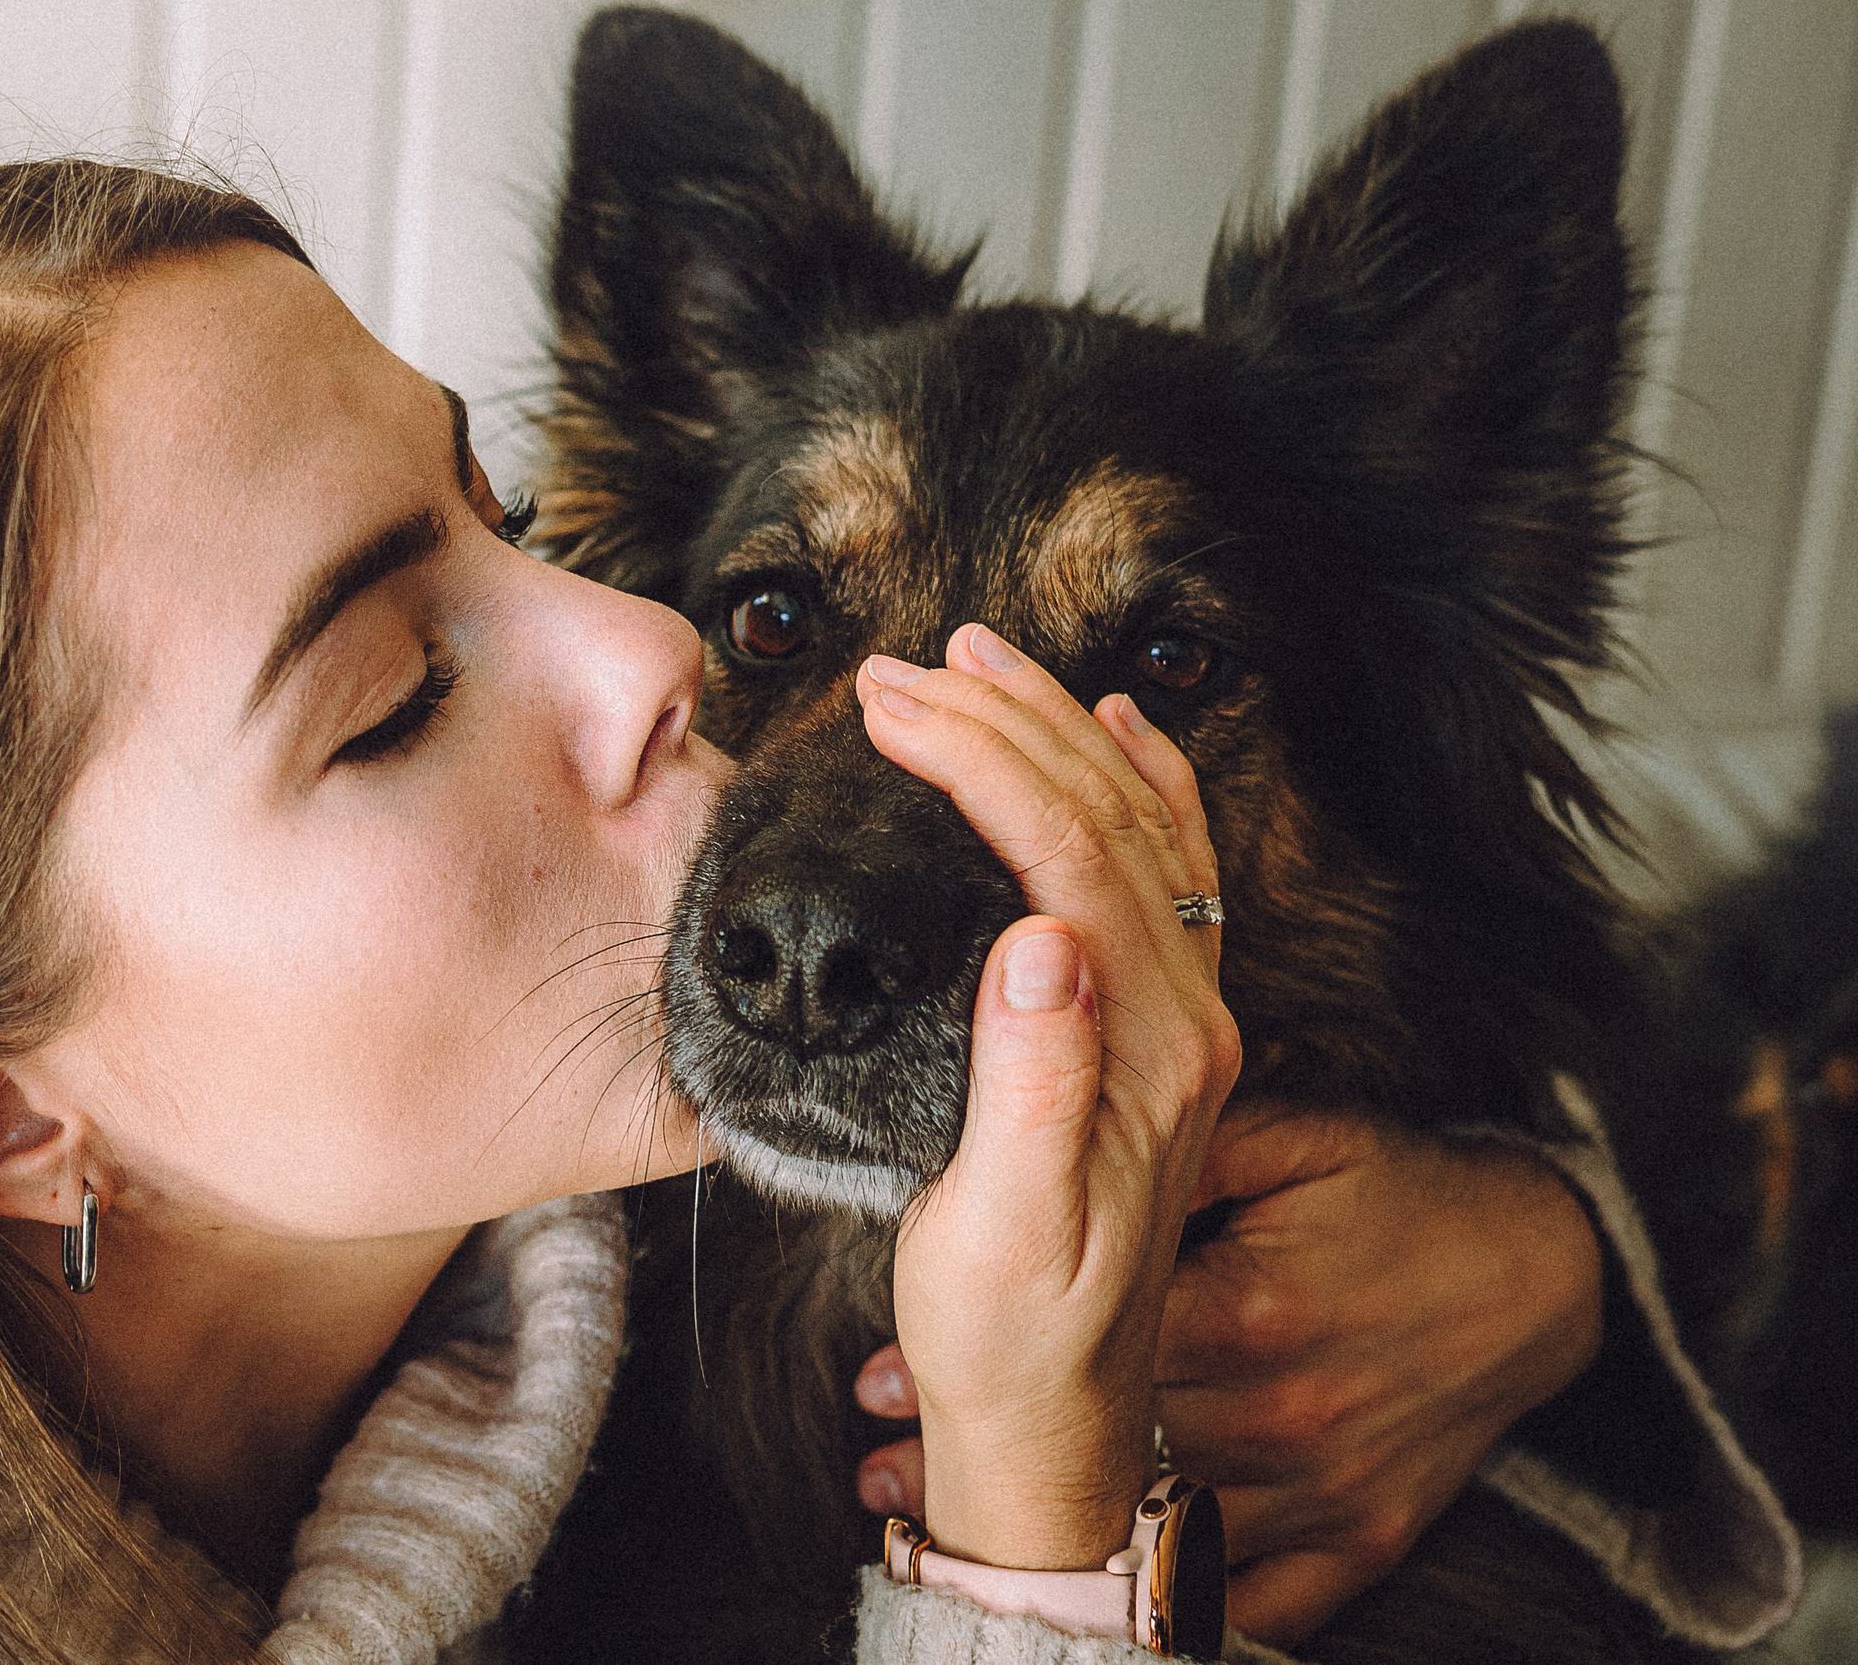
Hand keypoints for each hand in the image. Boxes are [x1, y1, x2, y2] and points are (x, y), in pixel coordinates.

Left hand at [852, 1108, 1604, 1642]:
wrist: (1539, 1275)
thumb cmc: (1396, 1192)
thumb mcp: (1294, 1140)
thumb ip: (1178, 1144)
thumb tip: (1069, 1107)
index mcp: (1253, 1310)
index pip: (1088, 1350)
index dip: (985, 1369)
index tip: (882, 1382)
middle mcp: (1283, 1413)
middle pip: (1108, 1449)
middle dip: (996, 1458)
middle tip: (883, 1468)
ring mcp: (1324, 1488)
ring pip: (1162, 1529)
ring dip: (1055, 1535)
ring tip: (939, 1530)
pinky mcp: (1361, 1540)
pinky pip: (1254, 1597)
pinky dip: (1169, 1593)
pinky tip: (1084, 1587)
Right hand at [860, 624, 1238, 1570]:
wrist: (1062, 1418)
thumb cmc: (1010, 1335)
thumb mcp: (1000, 1230)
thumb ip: (1031, 1083)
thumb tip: (1039, 938)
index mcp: (1149, 1053)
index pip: (1070, 856)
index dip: (981, 763)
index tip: (889, 708)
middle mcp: (1189, 1022)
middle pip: (1112, 819)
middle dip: (1005, 722)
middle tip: (902, 669)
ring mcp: (1185, 1023)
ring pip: (1144, 828)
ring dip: (1062, 731)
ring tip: (983, 660)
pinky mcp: (1161, 1033)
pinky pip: (1170, 874)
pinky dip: (1138, 785)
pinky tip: (1110, 735)